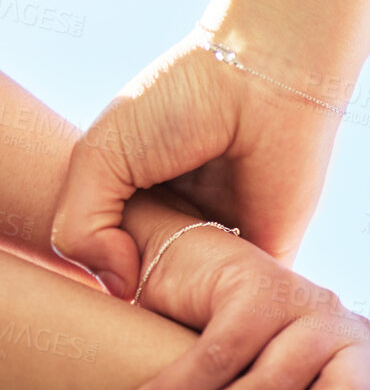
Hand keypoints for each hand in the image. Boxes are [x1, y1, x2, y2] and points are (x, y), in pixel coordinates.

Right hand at [51, 34, 342, 298]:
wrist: (263, 82)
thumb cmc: (180, 103)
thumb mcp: (99, 157)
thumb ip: (80, 229)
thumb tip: (119, 287)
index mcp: (138, 200)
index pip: (105, 258)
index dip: (97, 268)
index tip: (101, 259)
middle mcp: (180, 225)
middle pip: (147, 286)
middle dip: (139, 291)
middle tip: (138, 279)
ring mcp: (225, 242)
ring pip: (190, 301)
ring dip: (176, 304)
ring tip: (171, 283)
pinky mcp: (269, 254)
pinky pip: (240, 303)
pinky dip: (221, 307)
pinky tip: (207, 295)